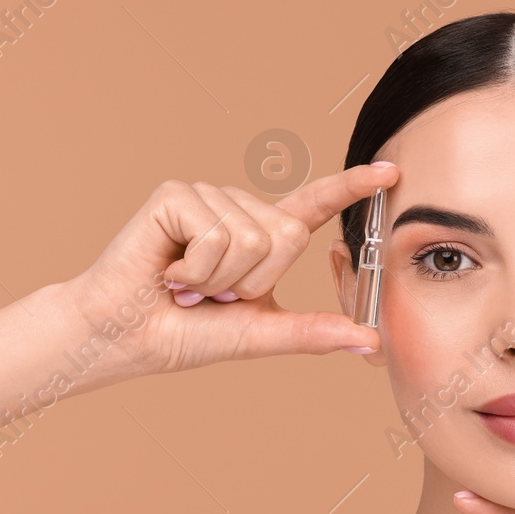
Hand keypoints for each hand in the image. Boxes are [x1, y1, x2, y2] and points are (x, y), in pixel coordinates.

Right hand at [62, 163, 397, 374]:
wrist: (123, 337)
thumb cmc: (182, 334)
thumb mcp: (257, 334)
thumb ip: (310, 333)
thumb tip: (369, 341)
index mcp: (262, 236)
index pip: (315, 206)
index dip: (352, 187)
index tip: (390, 172)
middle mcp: (239, 209)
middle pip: (289, 236)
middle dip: (254, 281)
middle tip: (211, 294)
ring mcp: (208, 196)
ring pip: (252, 238)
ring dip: (218, 280)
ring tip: (185, 284)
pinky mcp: (177, 194)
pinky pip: (216, 235)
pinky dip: (194, 269)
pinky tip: (168, 272)